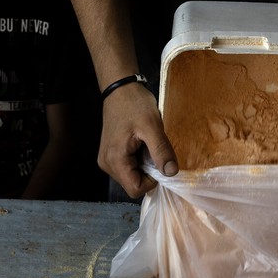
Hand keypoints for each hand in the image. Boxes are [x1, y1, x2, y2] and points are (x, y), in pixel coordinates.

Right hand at [99, 83, 178, 197]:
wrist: (120, 89)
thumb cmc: (134, 104)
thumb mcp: (152, 127)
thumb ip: (161, 151)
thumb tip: (172, 173)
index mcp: (115, 160)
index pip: (135, 189)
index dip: (151, 181)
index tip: (159, 162)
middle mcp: (107, 165)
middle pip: (132, 184)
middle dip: (148, 172)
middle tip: (152, 149)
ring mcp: (106, 161)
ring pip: (130, 177)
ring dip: (143, 166)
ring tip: (144, 145)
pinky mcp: (109, 156)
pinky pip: (127, 168)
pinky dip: (137, 161)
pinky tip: (139, 145)